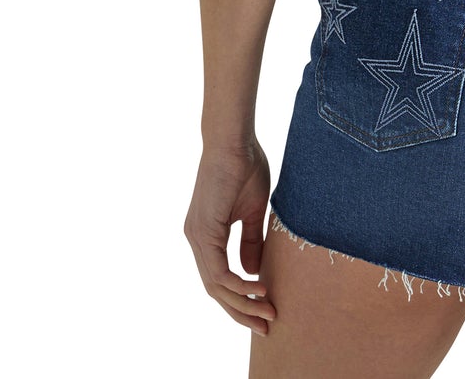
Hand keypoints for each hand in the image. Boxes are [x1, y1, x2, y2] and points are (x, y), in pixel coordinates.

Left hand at [184, 140, 278, 335]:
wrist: (233, 138)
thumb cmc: (245, 165)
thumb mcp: (254, 210)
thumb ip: (251, 241)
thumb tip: (252, 273)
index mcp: (206, 236)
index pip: (219, 279)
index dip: (240, 299)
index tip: (264, 311)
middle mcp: (196, 240)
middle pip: (215, 290)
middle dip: (241, 311)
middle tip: (267, 325)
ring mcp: (196, 236)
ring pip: (215, 286)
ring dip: (242, 303)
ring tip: (268, 312)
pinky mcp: (203, 231)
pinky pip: (218, 271)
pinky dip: (238, 285)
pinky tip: (259, 288)